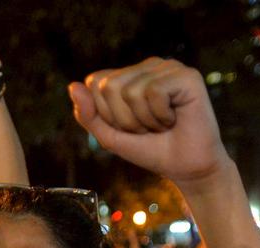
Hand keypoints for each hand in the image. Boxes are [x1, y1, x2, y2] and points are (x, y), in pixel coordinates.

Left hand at [69, 58, 229, 189]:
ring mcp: (168, 68)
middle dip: (123, 119)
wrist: (186, 169)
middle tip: (146, 129)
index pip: (95, 82)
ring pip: (131, 91)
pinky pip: (154, 92)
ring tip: (161, 125)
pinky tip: (174, 119)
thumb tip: (73, 85)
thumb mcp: (111, 136)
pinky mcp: (187, 76)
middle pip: (110, 86)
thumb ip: (88, 115)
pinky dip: (160, 116)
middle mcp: (148, 66)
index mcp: (129, 75)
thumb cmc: (151, 150)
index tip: (127, 128)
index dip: (105, 114)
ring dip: (144, 121)